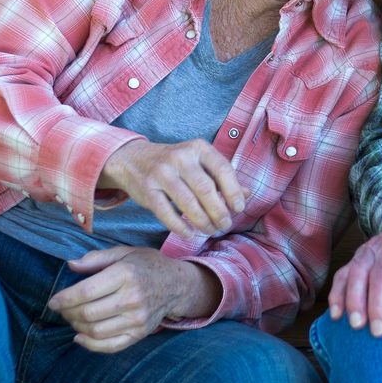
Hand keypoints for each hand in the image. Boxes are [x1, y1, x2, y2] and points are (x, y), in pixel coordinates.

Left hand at [46, 246, 219, 352]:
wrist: (177, 284)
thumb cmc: (147, 265)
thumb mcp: (124, 253)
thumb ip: (96, 259)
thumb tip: (70, 265)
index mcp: (125, 275)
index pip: (85, 292)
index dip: (64, 299)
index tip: (53, 301)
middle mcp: (132, 298)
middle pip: (87, 313)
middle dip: (68, 313)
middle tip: (62, 309)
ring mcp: (137, 319)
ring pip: (95, 331)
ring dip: (77, 327)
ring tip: (72, 318)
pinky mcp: (139, 334)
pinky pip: (110, 346)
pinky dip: (90, 345)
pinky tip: (80, 337)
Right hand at [98, 139, 246, 237]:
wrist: (133, 159)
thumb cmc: (175, 164)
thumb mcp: (199, 162)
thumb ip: (222, 177)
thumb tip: (248, 194)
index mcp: (198, 148)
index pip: (223, 169)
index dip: (234, 191)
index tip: (239, 209)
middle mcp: (180, 157)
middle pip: (206, 189)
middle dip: (219, 212)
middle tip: (225, 225)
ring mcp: (162, 172)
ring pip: (188, 203)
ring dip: (203, 222)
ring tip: (210, 231)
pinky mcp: (147, 189)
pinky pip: (166, 212)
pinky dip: (180, 226)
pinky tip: (189, 234)